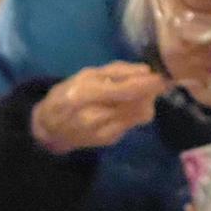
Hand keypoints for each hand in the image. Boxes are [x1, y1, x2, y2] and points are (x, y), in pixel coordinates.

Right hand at [31, 62, 168, 153]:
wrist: (50, 129)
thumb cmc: (65, 95)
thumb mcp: (84, 75)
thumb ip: (115, 71)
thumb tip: (145, 70)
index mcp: (87, 94)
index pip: (126, 89)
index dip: (148, 84)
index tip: (161, 76)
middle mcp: (97, 116)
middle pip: (139, 104)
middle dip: (151, 92)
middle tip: (153, 82)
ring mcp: (104, 131)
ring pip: (140, 115)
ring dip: (146, 102)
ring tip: (139, 93)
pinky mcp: (110, 140)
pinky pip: (133, 123)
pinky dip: (135, 112)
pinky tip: (125, 107)